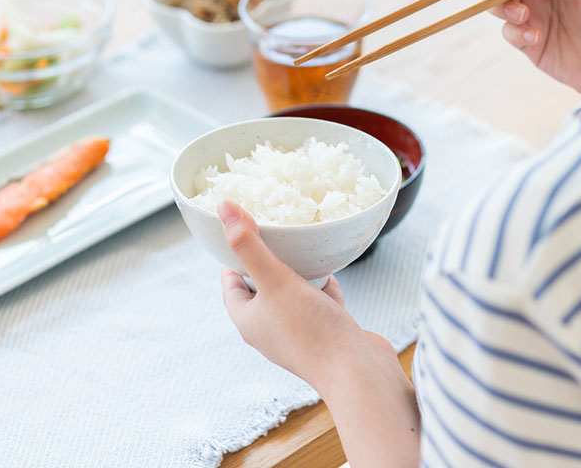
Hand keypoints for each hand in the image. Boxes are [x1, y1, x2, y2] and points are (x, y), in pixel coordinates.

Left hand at [218, 201, 394, 392]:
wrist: (357, 372)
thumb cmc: (310, 331)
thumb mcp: (274, 279)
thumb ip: (248, 244)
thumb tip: (222, 208)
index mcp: (249, 320)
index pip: (230, 281)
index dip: (233, 255)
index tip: (243, 228)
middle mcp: (270, 328)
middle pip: (261, 284)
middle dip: (266, 257)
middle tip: (273, 229)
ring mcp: (299, 331)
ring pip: (291, 291)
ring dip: (295, 269)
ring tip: (300, 242)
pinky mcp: (326, 331)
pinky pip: (319, 300)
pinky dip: (322, 283)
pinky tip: (330, 266)